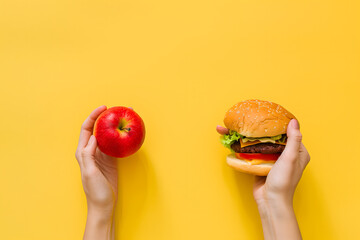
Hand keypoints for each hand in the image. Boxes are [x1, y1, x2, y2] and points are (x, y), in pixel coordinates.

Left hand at [75, 105, 117, 239]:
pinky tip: (128, 133)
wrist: (103, 205)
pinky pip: (115, 144)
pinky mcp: (110, 160)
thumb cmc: (95, 191)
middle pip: (97, 128)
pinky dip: (121, 137)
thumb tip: (93, 137)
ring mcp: (101, 155)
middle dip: (106, 117)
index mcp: (83, 152)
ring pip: (108, 135)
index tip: (104, 108)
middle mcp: (91, 151)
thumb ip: (89, 155)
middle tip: (118, 109)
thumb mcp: (90, 173)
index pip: (86, 129)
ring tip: (126, 116)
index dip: (93, 116)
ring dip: (115, 125)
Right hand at [217, 119, 309, 239]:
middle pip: (271, 137)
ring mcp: (272, 159)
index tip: (266, 113)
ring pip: (260, 144)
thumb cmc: (283, 182)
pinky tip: (233, 140)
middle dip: (258, 128)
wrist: (270, 202)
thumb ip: (293, 140)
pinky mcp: (261, 164)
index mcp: (297, 152)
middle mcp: (285, 154)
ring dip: (247, 136)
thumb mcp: (290, 159)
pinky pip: (253, 152)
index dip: (278, 122)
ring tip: (233, 128)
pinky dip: (244, 146)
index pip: (288, 132)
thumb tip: (293, 121)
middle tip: (247, 119)